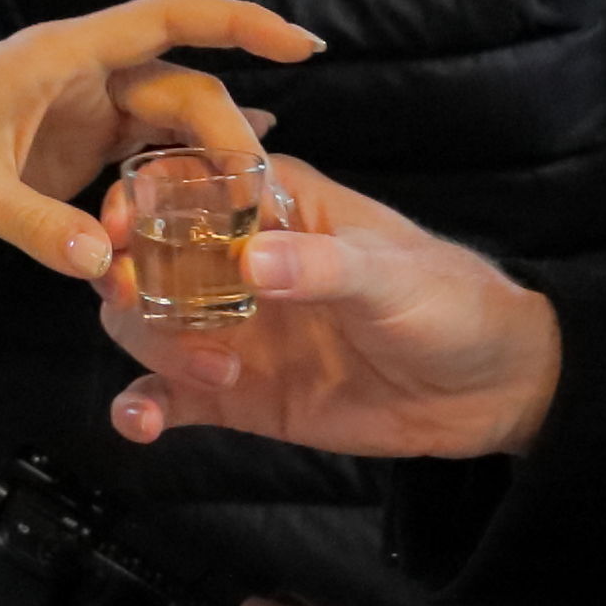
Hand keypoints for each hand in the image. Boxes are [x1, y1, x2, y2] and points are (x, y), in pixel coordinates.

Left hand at [0, 0, 316, 277]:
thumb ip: (37, 225)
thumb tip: (108, 265)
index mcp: (58, 56)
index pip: (168, 20)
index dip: (240, 24)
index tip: (303, 40)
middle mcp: (75, 79)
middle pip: (182, 89)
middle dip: (229, 136)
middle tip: (258, 198)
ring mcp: (71, 119)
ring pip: (164, 133)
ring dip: (204, 169)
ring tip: (245, 213)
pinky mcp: (60, 160)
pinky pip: (135, 169)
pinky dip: (171, 190)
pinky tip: (209, 213)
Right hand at [99, 160, 562, 460]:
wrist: (487, 389)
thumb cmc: (449, 302)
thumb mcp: (391, 274)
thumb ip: (322, 267)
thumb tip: (250, 263)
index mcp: (272, 203)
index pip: (182, 180)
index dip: (137, 197)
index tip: (118, 228)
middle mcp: (235, 259)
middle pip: (142, 254)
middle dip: (122, 276)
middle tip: (131, 300)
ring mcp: (229, 326)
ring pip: (142, 323)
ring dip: (149, 344)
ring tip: (213, 373)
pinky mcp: (233, 392)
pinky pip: (167, 396)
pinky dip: (142, 408)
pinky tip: (142, 425)